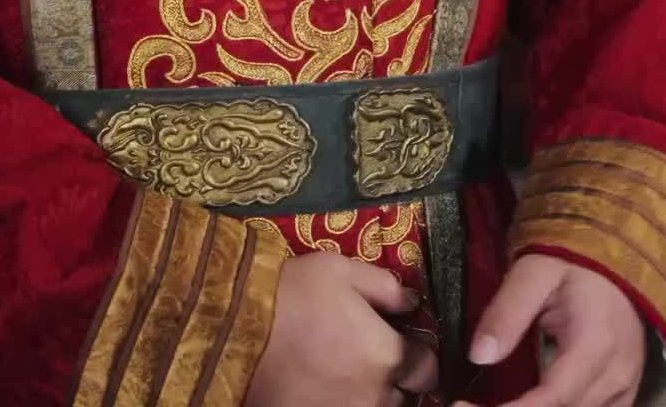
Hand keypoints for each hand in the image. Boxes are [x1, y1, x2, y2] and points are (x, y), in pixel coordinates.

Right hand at [248, 254, 438, 406]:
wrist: (238, 332)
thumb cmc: (295, 295)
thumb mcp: (342, 271)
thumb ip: (385, 287)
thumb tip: (412, 302)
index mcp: (388, 356)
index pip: (427, 369)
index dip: (419, 355)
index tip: (404, 342)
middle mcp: (376, 396)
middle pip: (404, 397)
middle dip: (396, 378)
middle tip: (371, 356)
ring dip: (372, 395)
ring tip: (347, 372)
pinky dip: (343, 401)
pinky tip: (327, 385)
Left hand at [454, 254, 647, 406]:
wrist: (617, 260)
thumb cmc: (573, 261)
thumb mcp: (533, 272)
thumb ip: (508, 313)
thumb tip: (478, 356)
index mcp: (595, 345)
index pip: (552, 398)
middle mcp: (616, 377)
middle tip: (468, 404)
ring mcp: (625, 390)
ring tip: (495, 402)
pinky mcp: (623, 395)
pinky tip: (527, 403)